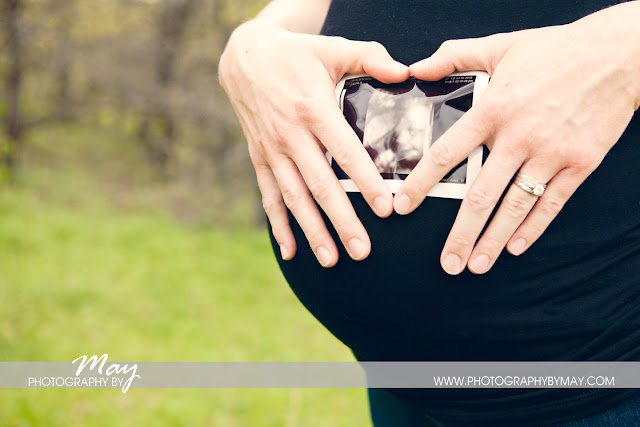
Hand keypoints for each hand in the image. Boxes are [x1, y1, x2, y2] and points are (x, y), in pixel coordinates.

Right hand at [219, 20, 409, 266]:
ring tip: (332, 260)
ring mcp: (272, 150)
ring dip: (312, 231)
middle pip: (320, 185)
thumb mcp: (332, 47)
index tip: (385, 210)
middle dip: (342, 221)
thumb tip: (407, 72)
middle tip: (362, 251)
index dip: (366, 183)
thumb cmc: (296, 54)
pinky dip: (279, 225)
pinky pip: (269, 196)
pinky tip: (290, 251)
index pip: (345, 153)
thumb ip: (370, 57)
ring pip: (295, 198)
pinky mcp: (259, 158)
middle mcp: (291, 135)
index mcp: (313, 109)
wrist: (244, 57)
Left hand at [393, 5, 639, 274]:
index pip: (446, 153)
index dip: (421, 183)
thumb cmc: (556, 51)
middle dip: (460, 234)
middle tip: (447, 262)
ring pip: (515, 207)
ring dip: (493, 240)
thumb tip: (416, 69)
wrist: (618, 54)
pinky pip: (552, 204)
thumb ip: (455, 57)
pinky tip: (514, 247)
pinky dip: (532, 228)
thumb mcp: (500, 45)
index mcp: (493, 109)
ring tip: (476, 265)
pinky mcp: (580, 163)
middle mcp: (519, 137)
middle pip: (481, 196)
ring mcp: (551, 154)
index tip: (402, 206)